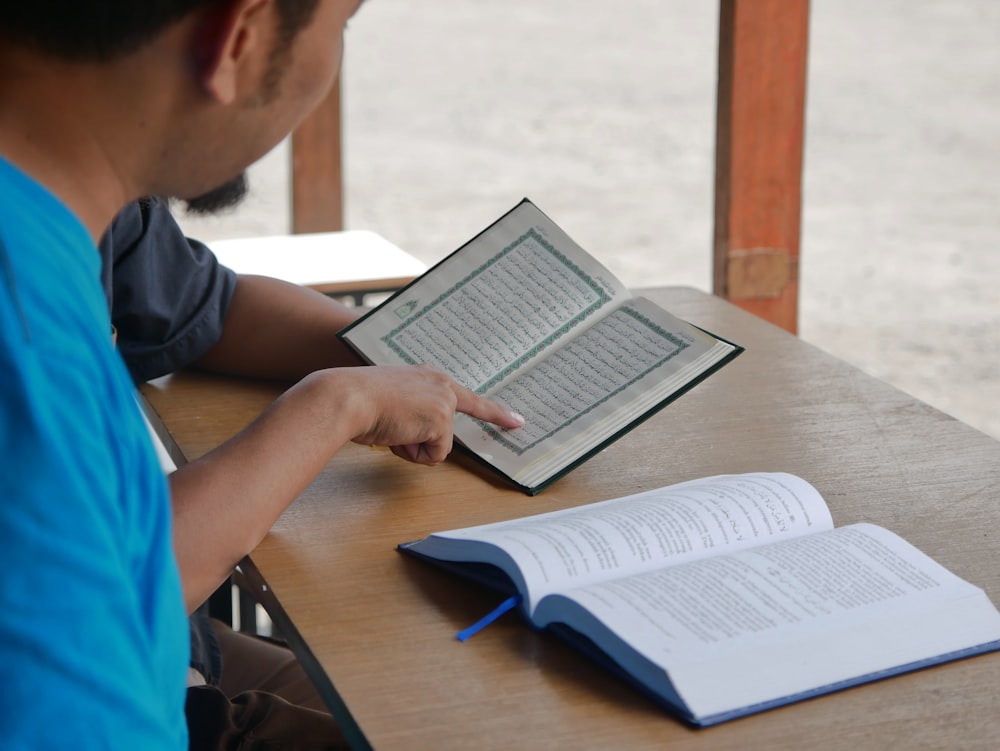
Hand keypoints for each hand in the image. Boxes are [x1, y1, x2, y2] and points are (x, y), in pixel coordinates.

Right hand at [338, 364, 523, 464]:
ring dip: (413, 447)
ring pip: (439, 445)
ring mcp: (443, 401)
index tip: (516, 420)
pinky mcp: (441, 420)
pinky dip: (413, 454)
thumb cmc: (357, 401)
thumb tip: (416, 438)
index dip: (494, 411)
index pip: (466, 395)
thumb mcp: (388, 402)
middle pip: (466, 415)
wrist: (346, 398)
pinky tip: (397, 436)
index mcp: (427, 376)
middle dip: (478, 425)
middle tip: (518, 423)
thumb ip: (409, 414)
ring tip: (392, 430)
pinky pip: (434, 455)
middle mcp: (440, 383)